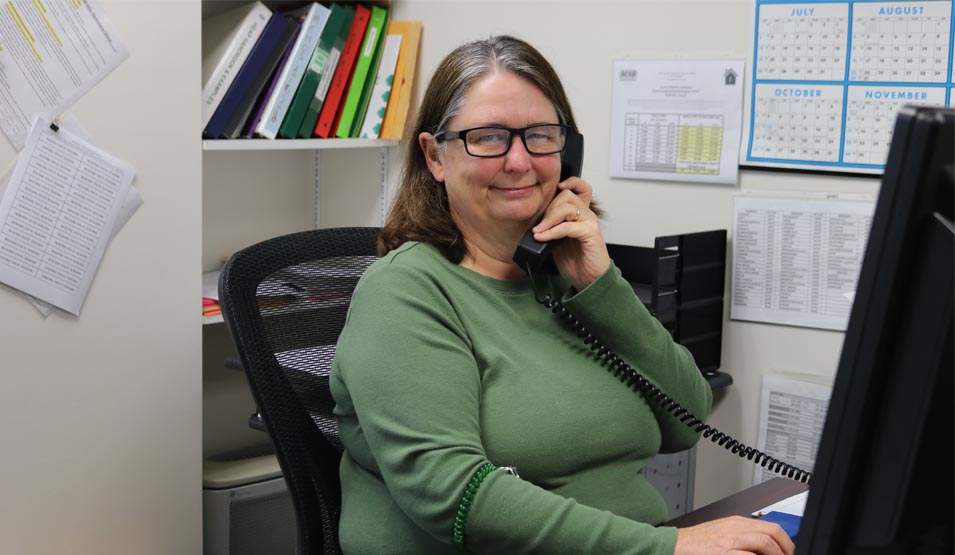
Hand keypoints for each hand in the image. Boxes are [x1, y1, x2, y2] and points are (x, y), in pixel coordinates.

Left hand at [530, 177, 609, 290]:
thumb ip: (551, 228)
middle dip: (548, 209)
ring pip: (568, 207)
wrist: (589, 280)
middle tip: (539, 226)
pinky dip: (553, 231)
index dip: (570, 183)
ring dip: (549, 219)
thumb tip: (534, 224)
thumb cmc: (576, 262)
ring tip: (538, 232)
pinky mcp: (591, 234)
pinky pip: (569, 226)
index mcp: (579, 215)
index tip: (555, 187)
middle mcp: (586, 216)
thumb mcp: (557, 242)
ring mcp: (590, 223)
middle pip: (567, 197)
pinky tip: (543, 237)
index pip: (579, 188)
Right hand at [674, 516, 794, 554]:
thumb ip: (742, 538)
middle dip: (786, 549)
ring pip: (764, 541)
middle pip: (772, 532)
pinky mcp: (723, 552)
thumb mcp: (723, 534)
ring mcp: (729, 540)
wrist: (674, 546)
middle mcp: (735, 528)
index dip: (786, 542)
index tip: (789, 552)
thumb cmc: (696, 544)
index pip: (771, 527)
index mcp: (736, 522)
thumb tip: (764, 548)